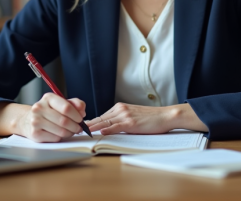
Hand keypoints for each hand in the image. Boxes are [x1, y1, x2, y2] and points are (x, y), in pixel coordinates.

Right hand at [16, 93, 85, 141]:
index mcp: (48, 98)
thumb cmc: (49, 111)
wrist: (29, 120)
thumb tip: (82, 111)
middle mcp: (39, 108)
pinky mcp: (35, 134)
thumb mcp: (61, 103)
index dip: (76, 115)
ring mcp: (35, 121)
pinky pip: (55, 138)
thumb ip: (75, 104)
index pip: (66, 107)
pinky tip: (60, 134)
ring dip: (70, 133)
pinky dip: (61, 137)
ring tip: (71, 131)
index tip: (81, 119)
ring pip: (60, 131)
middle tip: (79, 128)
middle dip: (75, 126)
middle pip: (64, 121)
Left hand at [85, 102, 207, 134]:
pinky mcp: (130, 122)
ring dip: (92, 128)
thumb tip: (108, 129)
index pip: (101, 116)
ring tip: (81, 133)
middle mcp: (120, 109)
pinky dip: (105, 130)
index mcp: (119, 107)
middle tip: (75, 130)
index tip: (80, 128)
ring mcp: (124, 115)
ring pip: (104, 122)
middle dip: (87, 126)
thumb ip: (120, 120)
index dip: (90, 123)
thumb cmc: (151, 118)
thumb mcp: (133, 116)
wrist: (165, 115)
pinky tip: (98, 133)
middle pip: (99, 119)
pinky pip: (114, 127)